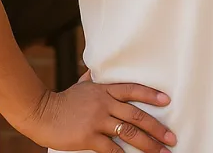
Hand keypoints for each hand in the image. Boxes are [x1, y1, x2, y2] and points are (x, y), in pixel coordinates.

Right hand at [21, 81, 175, 152]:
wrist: (40, 113)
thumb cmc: (63, 100)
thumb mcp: (81, 85)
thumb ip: (94, 78)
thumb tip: (98, 67)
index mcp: (105, 90)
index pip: (134, 90)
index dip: (151, 95)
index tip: (168, 101)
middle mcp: (104, 104)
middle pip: (137, 116)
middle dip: (157, 128)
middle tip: (171, 138)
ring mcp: (97, 121)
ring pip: (129, 133)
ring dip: (148, 144)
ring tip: (162, 152)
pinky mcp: (88, 137)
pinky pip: (111, 148)